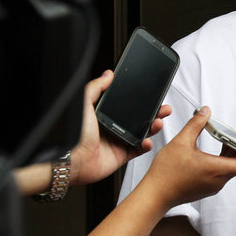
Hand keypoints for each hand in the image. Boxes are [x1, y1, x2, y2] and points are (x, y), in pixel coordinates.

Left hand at [69, 70, 171, 185]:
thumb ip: (95, 87)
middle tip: (163, 108)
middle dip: (153, 113)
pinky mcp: (120, 155)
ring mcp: (116, 141)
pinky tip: (148, 140)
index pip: (125, 104)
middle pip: (137, 118)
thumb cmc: (73, 134)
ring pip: (141, 132)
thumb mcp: (84, 104)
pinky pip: (138, 150)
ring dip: (153, 127)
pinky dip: (146, 146)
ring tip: (158, 122)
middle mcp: (111, 127)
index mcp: (102, 114)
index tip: (150, 95)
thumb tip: (107, 74)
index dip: (139, 100)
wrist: (72, 160)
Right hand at [142, 107, 235, 208]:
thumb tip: (206, 112)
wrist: (155, 194)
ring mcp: (213, 186)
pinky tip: (212, 151)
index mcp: (217, 169)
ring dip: (231, 153)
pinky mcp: (207, 187)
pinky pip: (221, 173)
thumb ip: (196, 124)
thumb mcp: (181, 142)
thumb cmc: (166, 173)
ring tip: (223, 139)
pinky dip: (222, 160)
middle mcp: (218, 180)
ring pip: (231, 168)